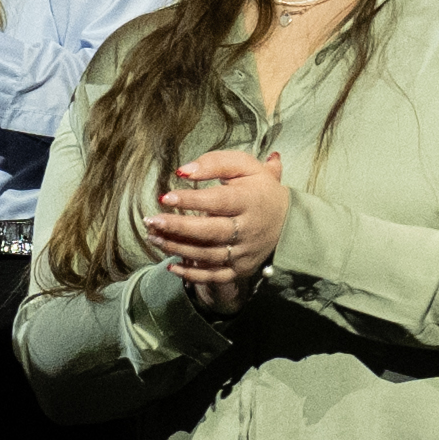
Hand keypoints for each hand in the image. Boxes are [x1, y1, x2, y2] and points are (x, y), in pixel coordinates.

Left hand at [145, 147, 289, 296]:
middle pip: (210, 231)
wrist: (287, 222)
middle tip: (151, 221)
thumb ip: (215, 163)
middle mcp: (247, 229)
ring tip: (153, 236)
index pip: (219, 201)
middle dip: (178, 227)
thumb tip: (183, 171)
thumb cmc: (259, 189)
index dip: (192, 200)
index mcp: (250, 201)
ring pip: (207, 254)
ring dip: (177, 248)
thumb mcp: (245, 167)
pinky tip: (170, 265)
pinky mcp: (240, 269)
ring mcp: (243, 252)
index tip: (165, 197)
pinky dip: (191, 274)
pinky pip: (214, 276)